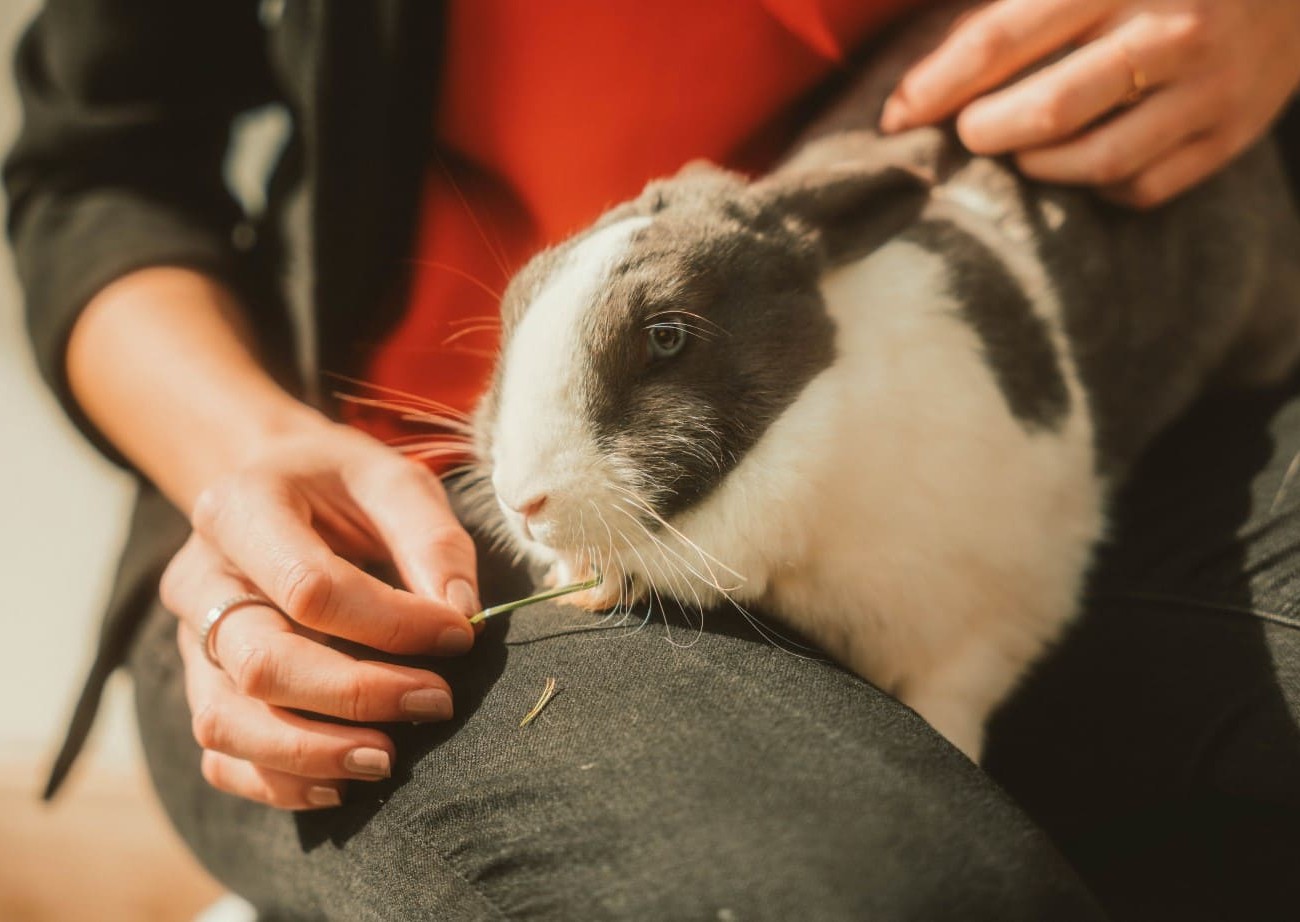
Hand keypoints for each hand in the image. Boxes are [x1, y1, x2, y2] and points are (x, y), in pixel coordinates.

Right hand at [160, 421, 479, 809]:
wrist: (276, 484)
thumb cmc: (341, 484)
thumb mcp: (394, 479)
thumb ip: (432, 539)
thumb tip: (460, 615)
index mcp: (240, 509)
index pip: (309, 587)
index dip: (391, 624)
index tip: (457, 633)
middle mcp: (200, 579)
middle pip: (261, 662)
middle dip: (355, 695)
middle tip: (436, 703)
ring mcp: (190, 640)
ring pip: (225, 722)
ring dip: (310, 754)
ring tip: (387, 760)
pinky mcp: (201, 685)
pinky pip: (218, 756)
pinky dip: (277, 783)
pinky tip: (342, 782)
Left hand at [880, 0, 1299, 207]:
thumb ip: (1015, 4)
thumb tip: (929, 72)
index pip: (1003, 38)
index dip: (936, 84)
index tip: (897, 115)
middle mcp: (1170, 30)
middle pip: (1049, 110)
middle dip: (985, 131)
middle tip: (969, 131)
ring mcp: (1207, 88)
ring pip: (1094, 162)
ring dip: (1036, 166)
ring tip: (1020, 148)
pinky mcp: (1231, 134)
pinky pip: (1141, 188)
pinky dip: (1096, 187)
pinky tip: (1079, 162)